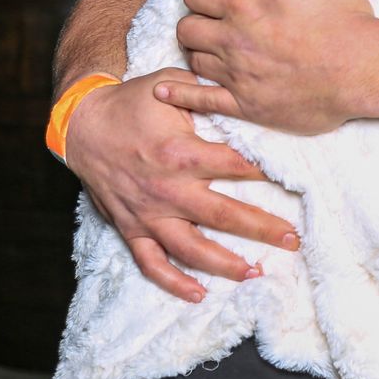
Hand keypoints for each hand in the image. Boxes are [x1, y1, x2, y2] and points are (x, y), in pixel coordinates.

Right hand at [64, 66, 300, 300]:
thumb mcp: (171, 84)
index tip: (296, 183)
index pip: (235, 166)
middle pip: (223, 215)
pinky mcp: (130, 228)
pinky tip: (199, 294)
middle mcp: (167, 189)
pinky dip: (173, 282)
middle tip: (292, 240)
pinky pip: (151, 263)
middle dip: (262, 229)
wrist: (82, 124)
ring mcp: (148, 213)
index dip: (267, 174)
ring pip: (191, 248)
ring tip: (255, 273)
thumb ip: (208, 92)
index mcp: (181, 153)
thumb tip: (244, 91)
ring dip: (225, 264)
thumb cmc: (133, 101)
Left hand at [161, 0, 375, 132]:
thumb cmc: (341, 16)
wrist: (362, 67)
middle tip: (211, 22)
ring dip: (197, 50)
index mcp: (243, 3)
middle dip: (194, 20)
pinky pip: (201, 100)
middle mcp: (232, 39)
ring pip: (193, 60)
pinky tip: (164, 89)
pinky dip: (179, 93)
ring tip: (210, 48)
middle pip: (186, 27)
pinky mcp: (247, 104)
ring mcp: (236, 74)